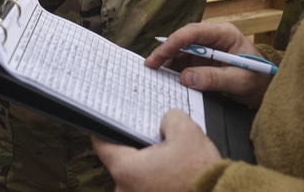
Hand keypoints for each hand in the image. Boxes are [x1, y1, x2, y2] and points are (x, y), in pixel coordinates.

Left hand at [93, 110, 221, 191]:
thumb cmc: (201, 175)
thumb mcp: (187, 131)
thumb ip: (169, 117)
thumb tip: (166, 120)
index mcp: (127, 170)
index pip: (102, 144)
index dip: (104, 128)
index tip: (107, 120)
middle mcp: (125, 190)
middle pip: (120, 160)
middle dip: (135, 147)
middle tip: (149, 136)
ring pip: (135, 176)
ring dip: (147, 165)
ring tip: (165, 154)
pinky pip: (145, 187)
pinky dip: (154, 179)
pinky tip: (171, 170)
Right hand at [148, 22, 272, 109]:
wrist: (268, 91)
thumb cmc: (260, 81)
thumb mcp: (240, 80)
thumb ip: (214, 78)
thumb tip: (186, 77)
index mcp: (224, 34)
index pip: (194, 32)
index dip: (175, 41)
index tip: (161, 53)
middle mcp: (214, 38)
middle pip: (185, 40)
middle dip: (167, 51)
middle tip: (150, 64)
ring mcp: (208, 50)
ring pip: (183, 51)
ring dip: (169, 61)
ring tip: (154, 72)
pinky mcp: (205, 62)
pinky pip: (186, 63)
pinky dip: (175, 70)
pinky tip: (166, 77)